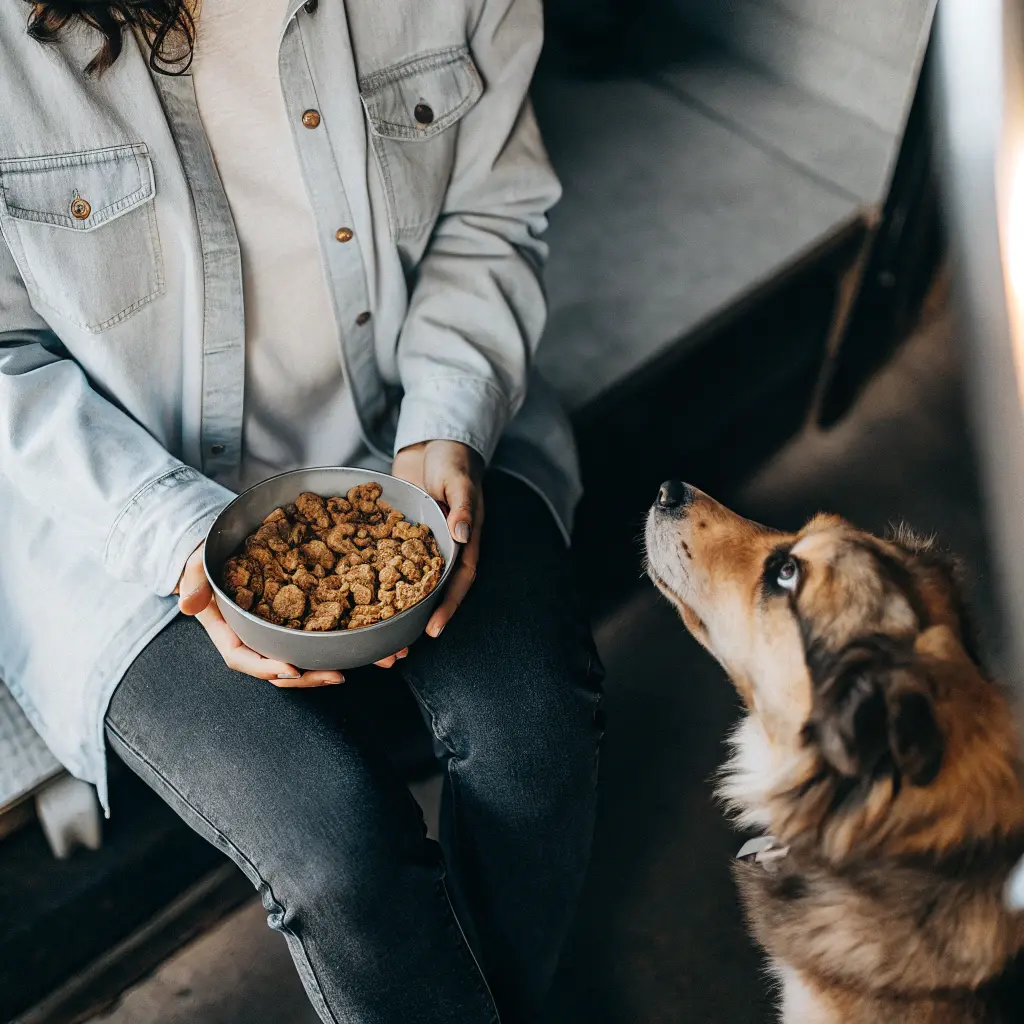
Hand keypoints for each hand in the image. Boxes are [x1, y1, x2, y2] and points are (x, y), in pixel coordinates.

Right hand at [175, 543, 344, 687]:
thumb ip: (192, 582)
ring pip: (288, 660)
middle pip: (271, 668)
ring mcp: (266, 632)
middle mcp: (246, 637)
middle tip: (333, 676)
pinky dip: (316, 650)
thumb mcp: (196, 565)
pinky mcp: (283, 622)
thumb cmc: (206, 558)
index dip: (264, 667)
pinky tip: (339, 651)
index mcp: (224, 630)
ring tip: (339, 672)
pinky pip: (298, 642)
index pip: (240, 657)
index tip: (290, 669)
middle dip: (300, 677)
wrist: (218, 549)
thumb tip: (187, 606)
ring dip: (312, 670)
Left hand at [391, 439, 483, 642]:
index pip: (456, 582)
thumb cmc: (453, 461)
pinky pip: (384, 560)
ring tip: (371, 636)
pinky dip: (371, 578)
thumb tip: (461, 535)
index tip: (432, 631)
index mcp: (461, 543)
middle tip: (396, 652)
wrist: (434, 442)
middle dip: (413, 622)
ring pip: (403, 584)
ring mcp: (417, 546)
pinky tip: (350, 596)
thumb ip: (462, 507)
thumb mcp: (460, 482)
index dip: (445, 608)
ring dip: (389, 609)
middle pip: (428, 593)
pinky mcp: (396, 537)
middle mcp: (440, 550)